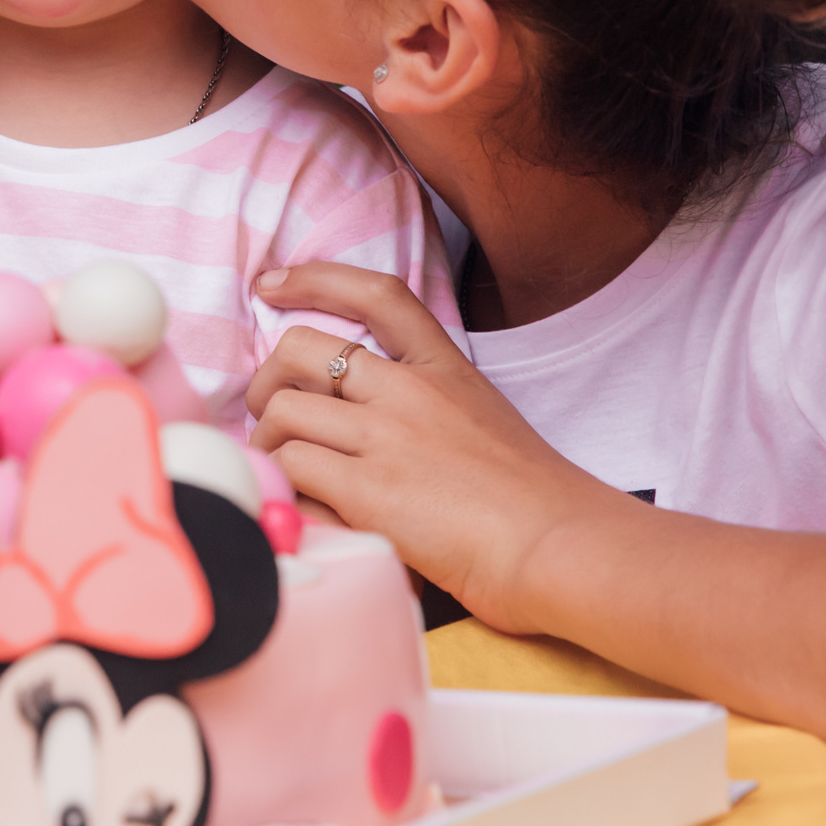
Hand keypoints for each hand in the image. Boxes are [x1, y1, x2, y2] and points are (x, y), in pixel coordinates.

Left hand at [247, 264, 639, 633]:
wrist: (558, 547)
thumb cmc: (534, 504)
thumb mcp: (486, 423)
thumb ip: (431, 412)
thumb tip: (373, 427)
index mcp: (445, 368)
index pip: (376, 294)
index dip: (316, 278)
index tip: (274, 284)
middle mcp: (409, 390)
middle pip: (301, 348)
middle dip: (267, 380)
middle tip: (268, 415)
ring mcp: (386, 436)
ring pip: (283, 411)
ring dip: (267, 441)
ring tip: (278, 471)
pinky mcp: (368, 489)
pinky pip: (290, 467)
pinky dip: (281, 485)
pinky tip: (296, 506)